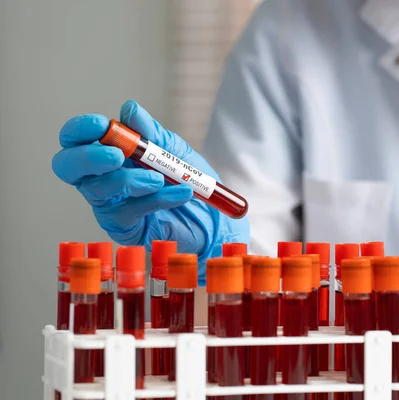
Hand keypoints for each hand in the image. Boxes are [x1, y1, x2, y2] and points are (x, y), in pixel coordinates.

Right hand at [52, 100, 248, 282]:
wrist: (213, 218)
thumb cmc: (189, 181)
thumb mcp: (175, 152)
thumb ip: (152, 134)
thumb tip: (130, 109)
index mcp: (109, 153)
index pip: (77, 139)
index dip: (81, 130)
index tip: (101, 125)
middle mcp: (101, 178)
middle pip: (68, 166)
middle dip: (87, 157)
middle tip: (116, 155)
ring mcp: (110, 204)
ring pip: (97, 189)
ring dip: (129, 179)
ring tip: (160, 178)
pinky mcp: (123, 227)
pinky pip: (130, 210)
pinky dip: (157, 198)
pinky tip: (181, 192)